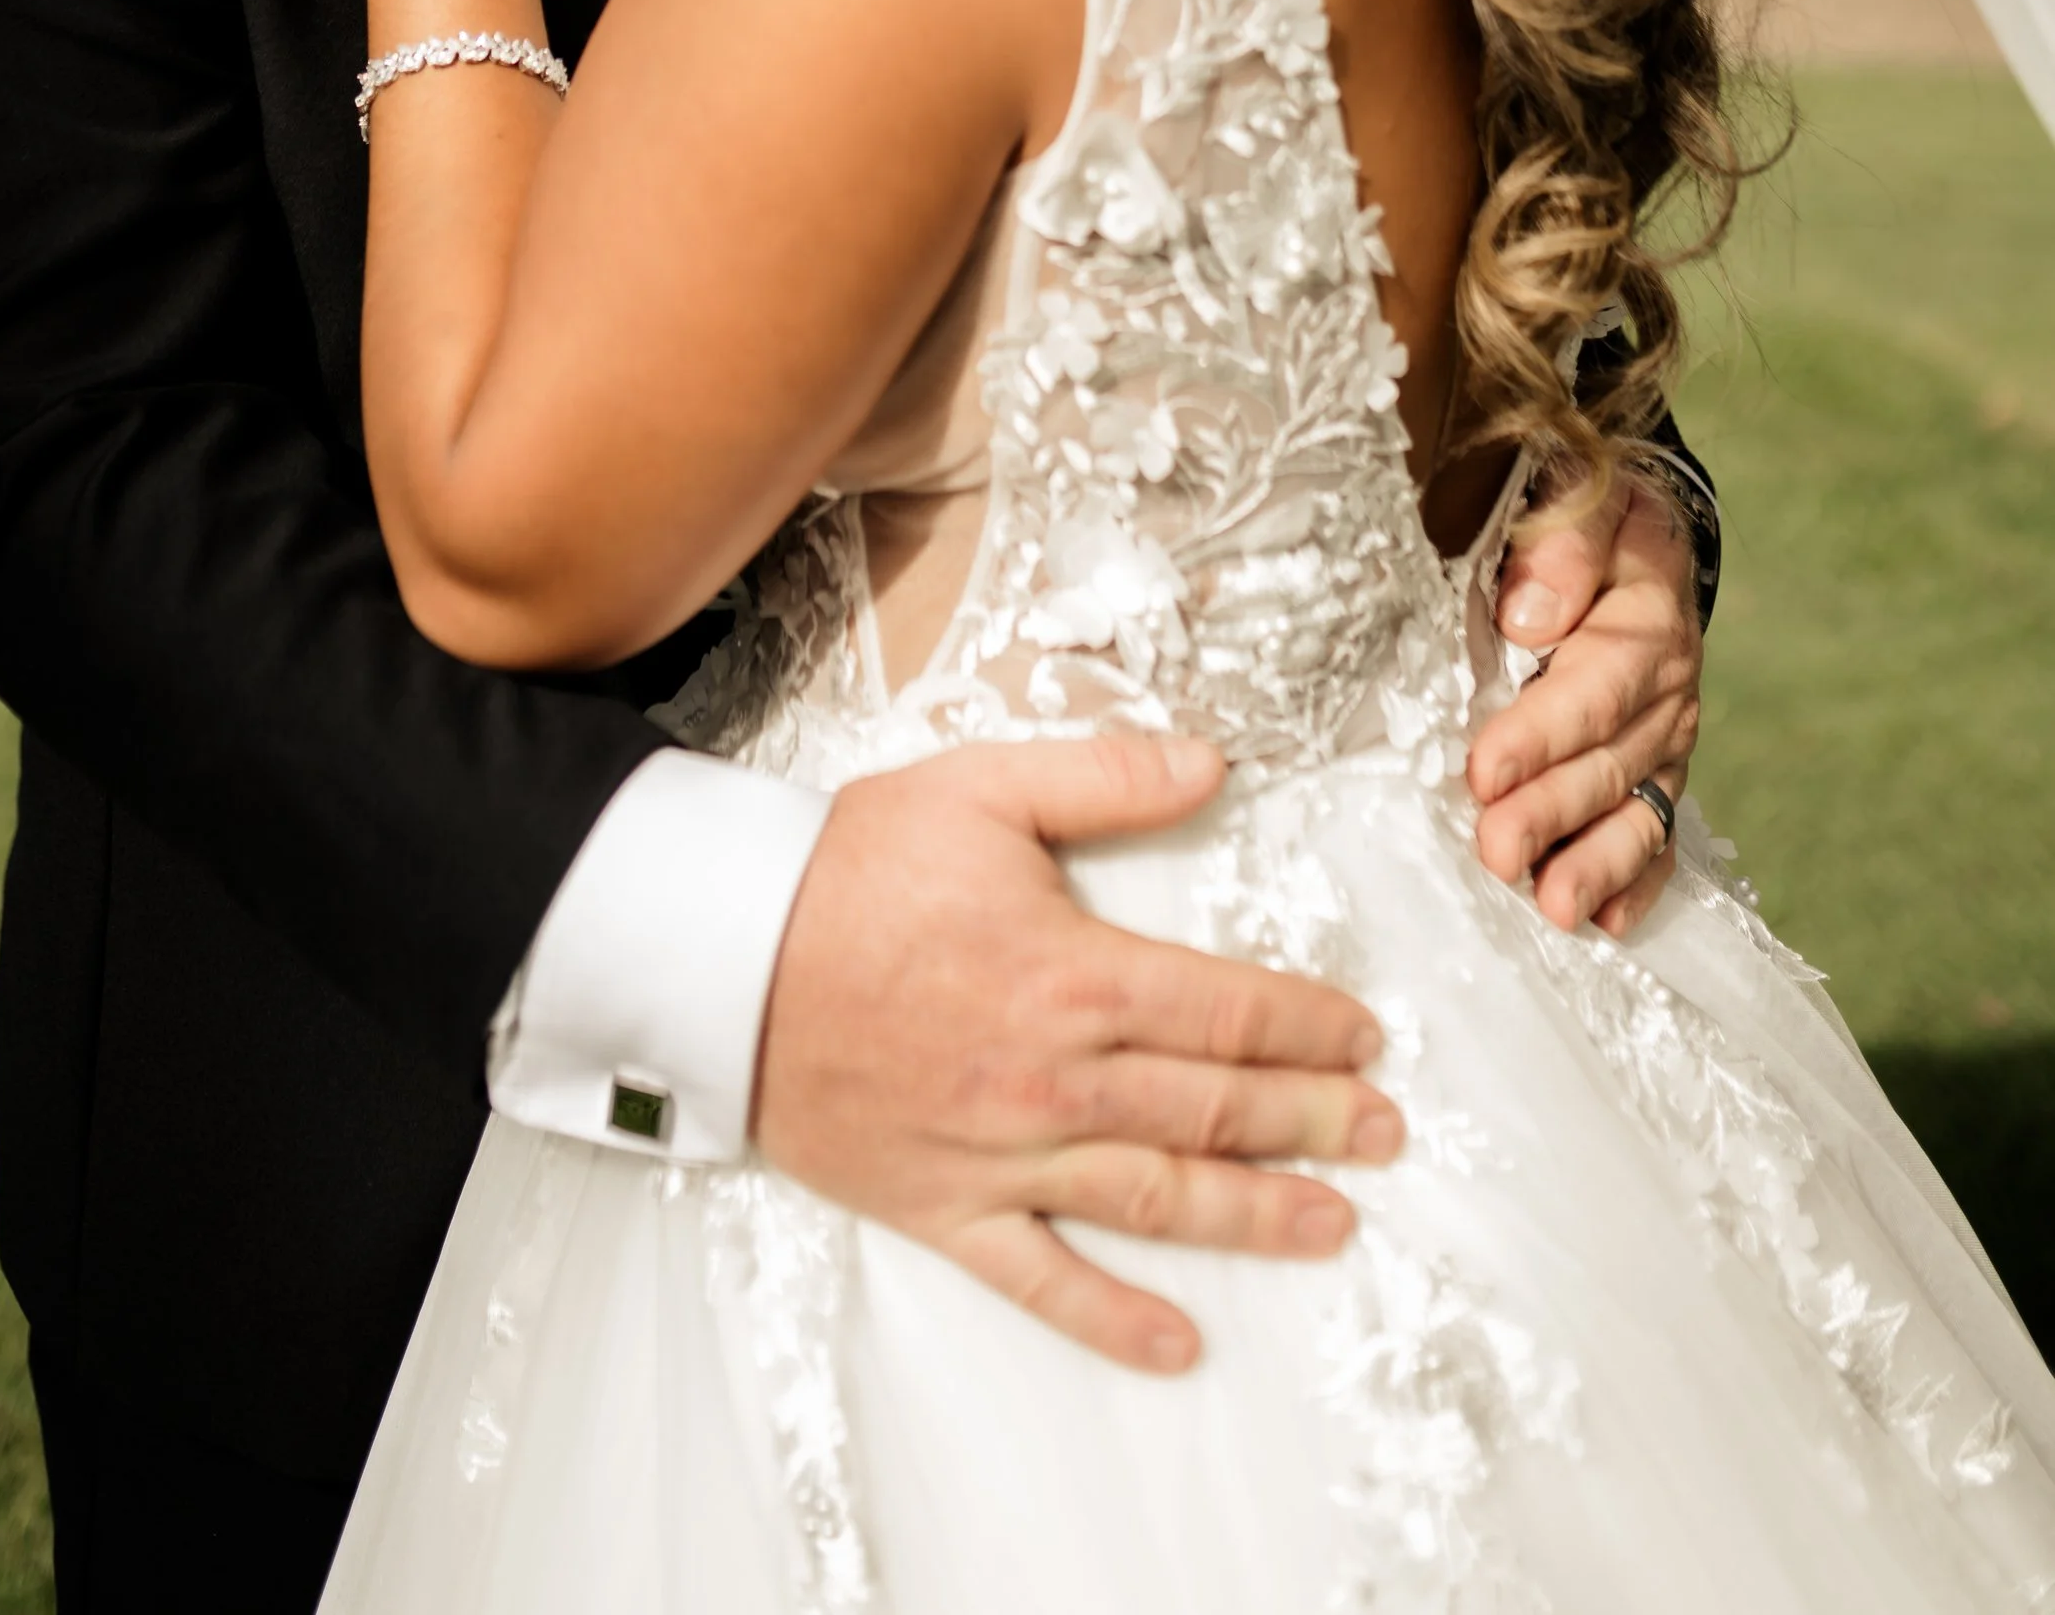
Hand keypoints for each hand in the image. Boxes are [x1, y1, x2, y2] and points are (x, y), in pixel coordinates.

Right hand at [754, 734, 1401, 1374]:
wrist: (721, 955)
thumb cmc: (849, 867)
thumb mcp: (981, 785)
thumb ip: (1105, 776)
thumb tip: (1213, 765)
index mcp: (1074, 973)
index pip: (1226, 1008)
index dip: (1307, 1024)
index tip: (1363, 1036)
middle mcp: (1054, 1077)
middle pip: (1214, 1108)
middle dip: (1313, 1121)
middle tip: (1386, 1135)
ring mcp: (1003, 1153)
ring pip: (1156, 1196)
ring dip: (1254, 1215)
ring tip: (1333, 1224)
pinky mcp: (946, 1205)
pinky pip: (1041, 1276)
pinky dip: (1114, 1317)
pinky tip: (1179, 1342)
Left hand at [1469, 475, 1701, 939]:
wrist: (1636, 530)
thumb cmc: (1589, 512)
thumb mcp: (1581, 496)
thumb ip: (1562, 546)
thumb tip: (1527, 617)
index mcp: (1646, 620)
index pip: (1591, 687)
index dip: (1539, 734)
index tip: (1484, 771)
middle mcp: (1667, 691)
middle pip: (1607, 761)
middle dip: (1550, 812)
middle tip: (1496, 851)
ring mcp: (1666, 740)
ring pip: (1636, 811)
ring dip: (1594, 864)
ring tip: (1553, 909)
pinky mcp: (1657, 772)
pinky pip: (1658, 834)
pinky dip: (1638, 881)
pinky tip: (1611, 924)